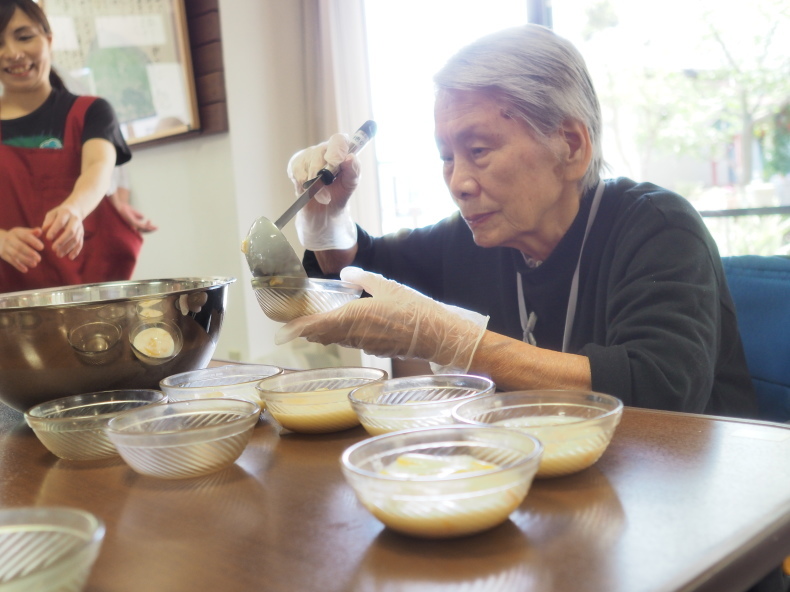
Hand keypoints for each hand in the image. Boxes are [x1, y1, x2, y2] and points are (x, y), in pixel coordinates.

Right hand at [0, 227, 44, 272]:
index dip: (33, 242)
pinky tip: (25, 270)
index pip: (25, 236)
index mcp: (16, 233)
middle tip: (39, 259)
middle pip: (20, 247)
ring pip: (15, 255)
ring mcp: (6, 247)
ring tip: (35, 264)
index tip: (42, 247)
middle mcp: (10, 239)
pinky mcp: (4, 255)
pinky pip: (11, 261)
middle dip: (30, 253)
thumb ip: (32, 232)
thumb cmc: (17, 236)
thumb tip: (40, 231)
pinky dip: (18, 266)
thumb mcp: (23, 232)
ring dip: (25, 260)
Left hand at [41, 203, 83, 258]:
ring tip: (58, 255)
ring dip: (68, 248)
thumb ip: (48, 222)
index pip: (61, 222)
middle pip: (71, 232)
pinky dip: (76, 251)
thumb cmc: (59, 213)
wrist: (75, 211)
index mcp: (66, 213)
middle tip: (53, 249)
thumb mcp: (52, 214)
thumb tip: (43, 230)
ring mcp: (80, 228)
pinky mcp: (82, 234)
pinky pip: (80, 243)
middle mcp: (75, 220)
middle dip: (62, 241)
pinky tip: (70, 257)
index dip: (55, 230)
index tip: (47, 238)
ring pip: (76, 239)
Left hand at [112, 200, 157, 232]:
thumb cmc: (123, 208)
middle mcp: (132, 226)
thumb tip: (143, 217)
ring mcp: (132, 225)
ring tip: (156, 227)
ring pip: (143, 229)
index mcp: (132, 224)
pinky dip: (147, 226)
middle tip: (157, 227)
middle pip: (143, 230)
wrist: (118, 206)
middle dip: (150, 229)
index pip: (141, 228)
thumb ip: (138, 214)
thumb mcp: (133, 212)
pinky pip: (141, 226)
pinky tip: (151, 225)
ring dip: (150, 228)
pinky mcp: (132, 223)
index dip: (147, 226)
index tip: (150, 220)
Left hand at [275, 267, 488, 372]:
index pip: (316, 326)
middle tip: (297, 322)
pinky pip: (352, 342)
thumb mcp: (388, 286)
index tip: (282, 332)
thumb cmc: (414, 310)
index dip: (296, 329)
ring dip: (325, 333)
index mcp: (352, 318)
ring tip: (317, 323)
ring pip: (337, 340)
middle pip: (322, 336)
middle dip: (308, 330)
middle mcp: (354, 335)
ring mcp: (365, 344)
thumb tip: (346, 274)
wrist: (436, 335)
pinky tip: (349, 326)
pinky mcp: (376, 349)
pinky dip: (344, 335)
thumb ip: (363, 279)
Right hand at [287, 133, 359, 206]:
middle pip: (320, 152)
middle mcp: (323, 150)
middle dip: (324, 175)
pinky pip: (298, 173)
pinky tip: (309, 189)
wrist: (323, 210)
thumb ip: (354, 170)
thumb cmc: (339, 193)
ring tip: (321, 195)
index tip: (336, 163)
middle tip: (329, 188)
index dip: (337, 149)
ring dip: (315, 185)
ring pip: (309, 165)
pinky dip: (304, 186)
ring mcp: (308, 155)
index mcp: (340, 151)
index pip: (339, 139)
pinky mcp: (295, 164)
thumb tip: (350, 157)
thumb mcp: (351, 183)